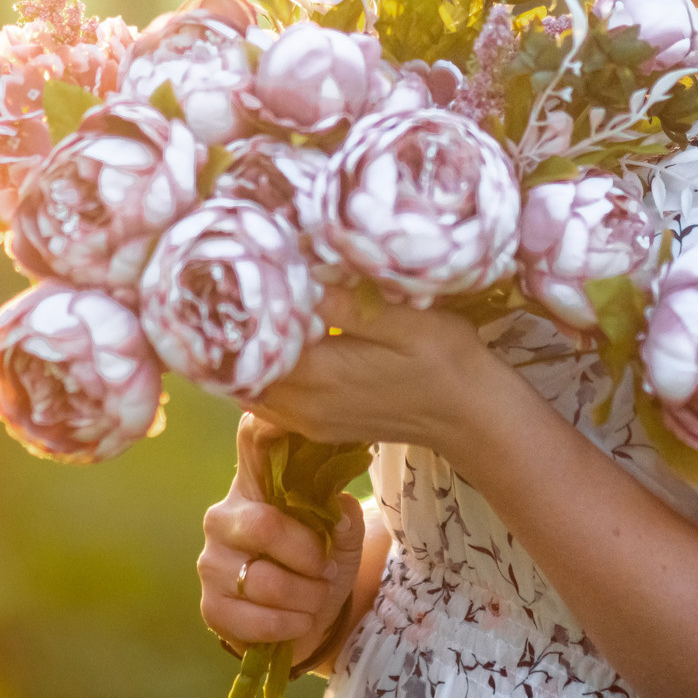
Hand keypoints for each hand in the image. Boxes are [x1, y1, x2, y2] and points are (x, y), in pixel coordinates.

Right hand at [198, 413, 364, 657]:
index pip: (251, 441)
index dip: (264, 426)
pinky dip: (288, 625)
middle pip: (263, 526)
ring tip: (316, 599)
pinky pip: (253, 619)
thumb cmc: (321, 563)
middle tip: (327, 569)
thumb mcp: (341, 536)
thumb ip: (342, 516)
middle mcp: (224, 516)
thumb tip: (338, 508)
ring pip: (265, 581)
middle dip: (308, 556)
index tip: (280, 421)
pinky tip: (299, 620)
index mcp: (256, 485)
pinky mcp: (211, 606)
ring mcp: (212, 562)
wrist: (311, 619)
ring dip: (306, 597)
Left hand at [243, 287, 511, 453]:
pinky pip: (269, 398)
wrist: (473, 416)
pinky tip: (273, 338)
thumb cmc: (447, 361)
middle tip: (226, 282)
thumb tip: (301, 274)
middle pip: (239, 371)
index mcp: (319, 377)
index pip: (249, 347)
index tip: (225, 275)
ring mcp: (308, 421)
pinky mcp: (318, 424)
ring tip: (244, 306)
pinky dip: (261, 371)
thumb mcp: (407, 322)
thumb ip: (350, 305)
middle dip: (231, 333)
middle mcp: (302, 407)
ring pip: (250, 387)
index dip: (234, 313)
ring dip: (245, 352)